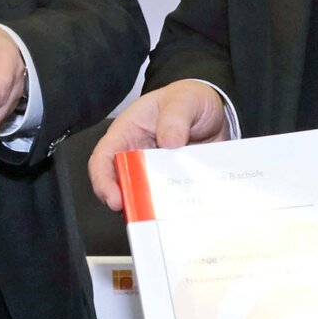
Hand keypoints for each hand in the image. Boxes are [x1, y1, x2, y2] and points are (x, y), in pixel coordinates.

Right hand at [86, 80, 228, 209]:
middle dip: (128, 203)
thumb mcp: (184, 99)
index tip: (115, 199)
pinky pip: (170, 201)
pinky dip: (174, 210)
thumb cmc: (189, 99)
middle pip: (121, 184)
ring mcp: (156, 172)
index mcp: (128, 133)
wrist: (214, 110)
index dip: (103, 180)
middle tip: (143, 217)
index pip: (104, 158)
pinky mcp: (175, 183)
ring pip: (145, 197)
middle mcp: (137, 156)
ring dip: (152, 210)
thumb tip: (170, 141)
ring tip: (164, 219)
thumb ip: (176, 116)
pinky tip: (184, 215)